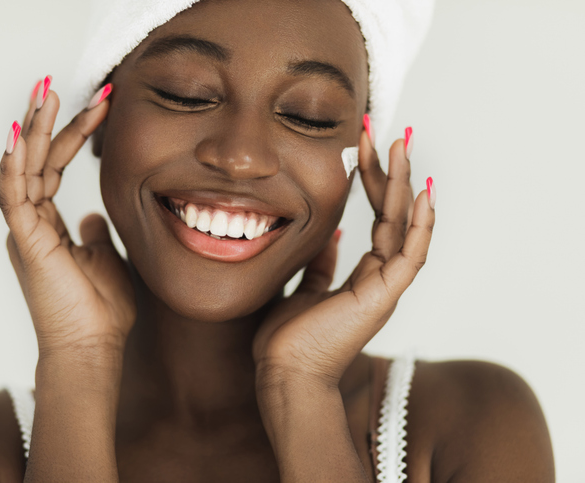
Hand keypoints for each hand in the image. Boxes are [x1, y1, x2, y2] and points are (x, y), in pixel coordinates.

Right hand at [0, 79, 134, 356]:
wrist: (93, 348)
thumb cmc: (100, 311)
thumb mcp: (105, 260)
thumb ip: (95, 235)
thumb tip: (95, 217)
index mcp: (49, 227)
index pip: (55, 170)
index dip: (73, 137)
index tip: (99, 106)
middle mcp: (32, 224)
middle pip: (38, 162)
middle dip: (49, 122)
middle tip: (58, 84)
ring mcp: (26, 231)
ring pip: (24, 170)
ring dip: (35, 131)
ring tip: (44, 93)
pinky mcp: (26, 241)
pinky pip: (15, 196)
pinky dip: (15, 166)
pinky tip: (21, 135)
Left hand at [252, 126, 434, 386]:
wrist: (283, 374)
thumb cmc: (289, 339)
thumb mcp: (304, 288)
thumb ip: (322, 262)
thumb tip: (330, 232)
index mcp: (363, 275)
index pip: (375, 217)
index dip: (372, 181)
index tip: (364, 148)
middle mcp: (380, 276)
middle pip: (392, 214)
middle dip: (390, 171)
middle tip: (388, 133)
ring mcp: (385, 287)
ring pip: (403, 226)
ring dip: (405, 185)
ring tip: (403, 146)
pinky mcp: (382, 297)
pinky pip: (409, 256)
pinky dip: (418, 225)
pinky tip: (421, 193)